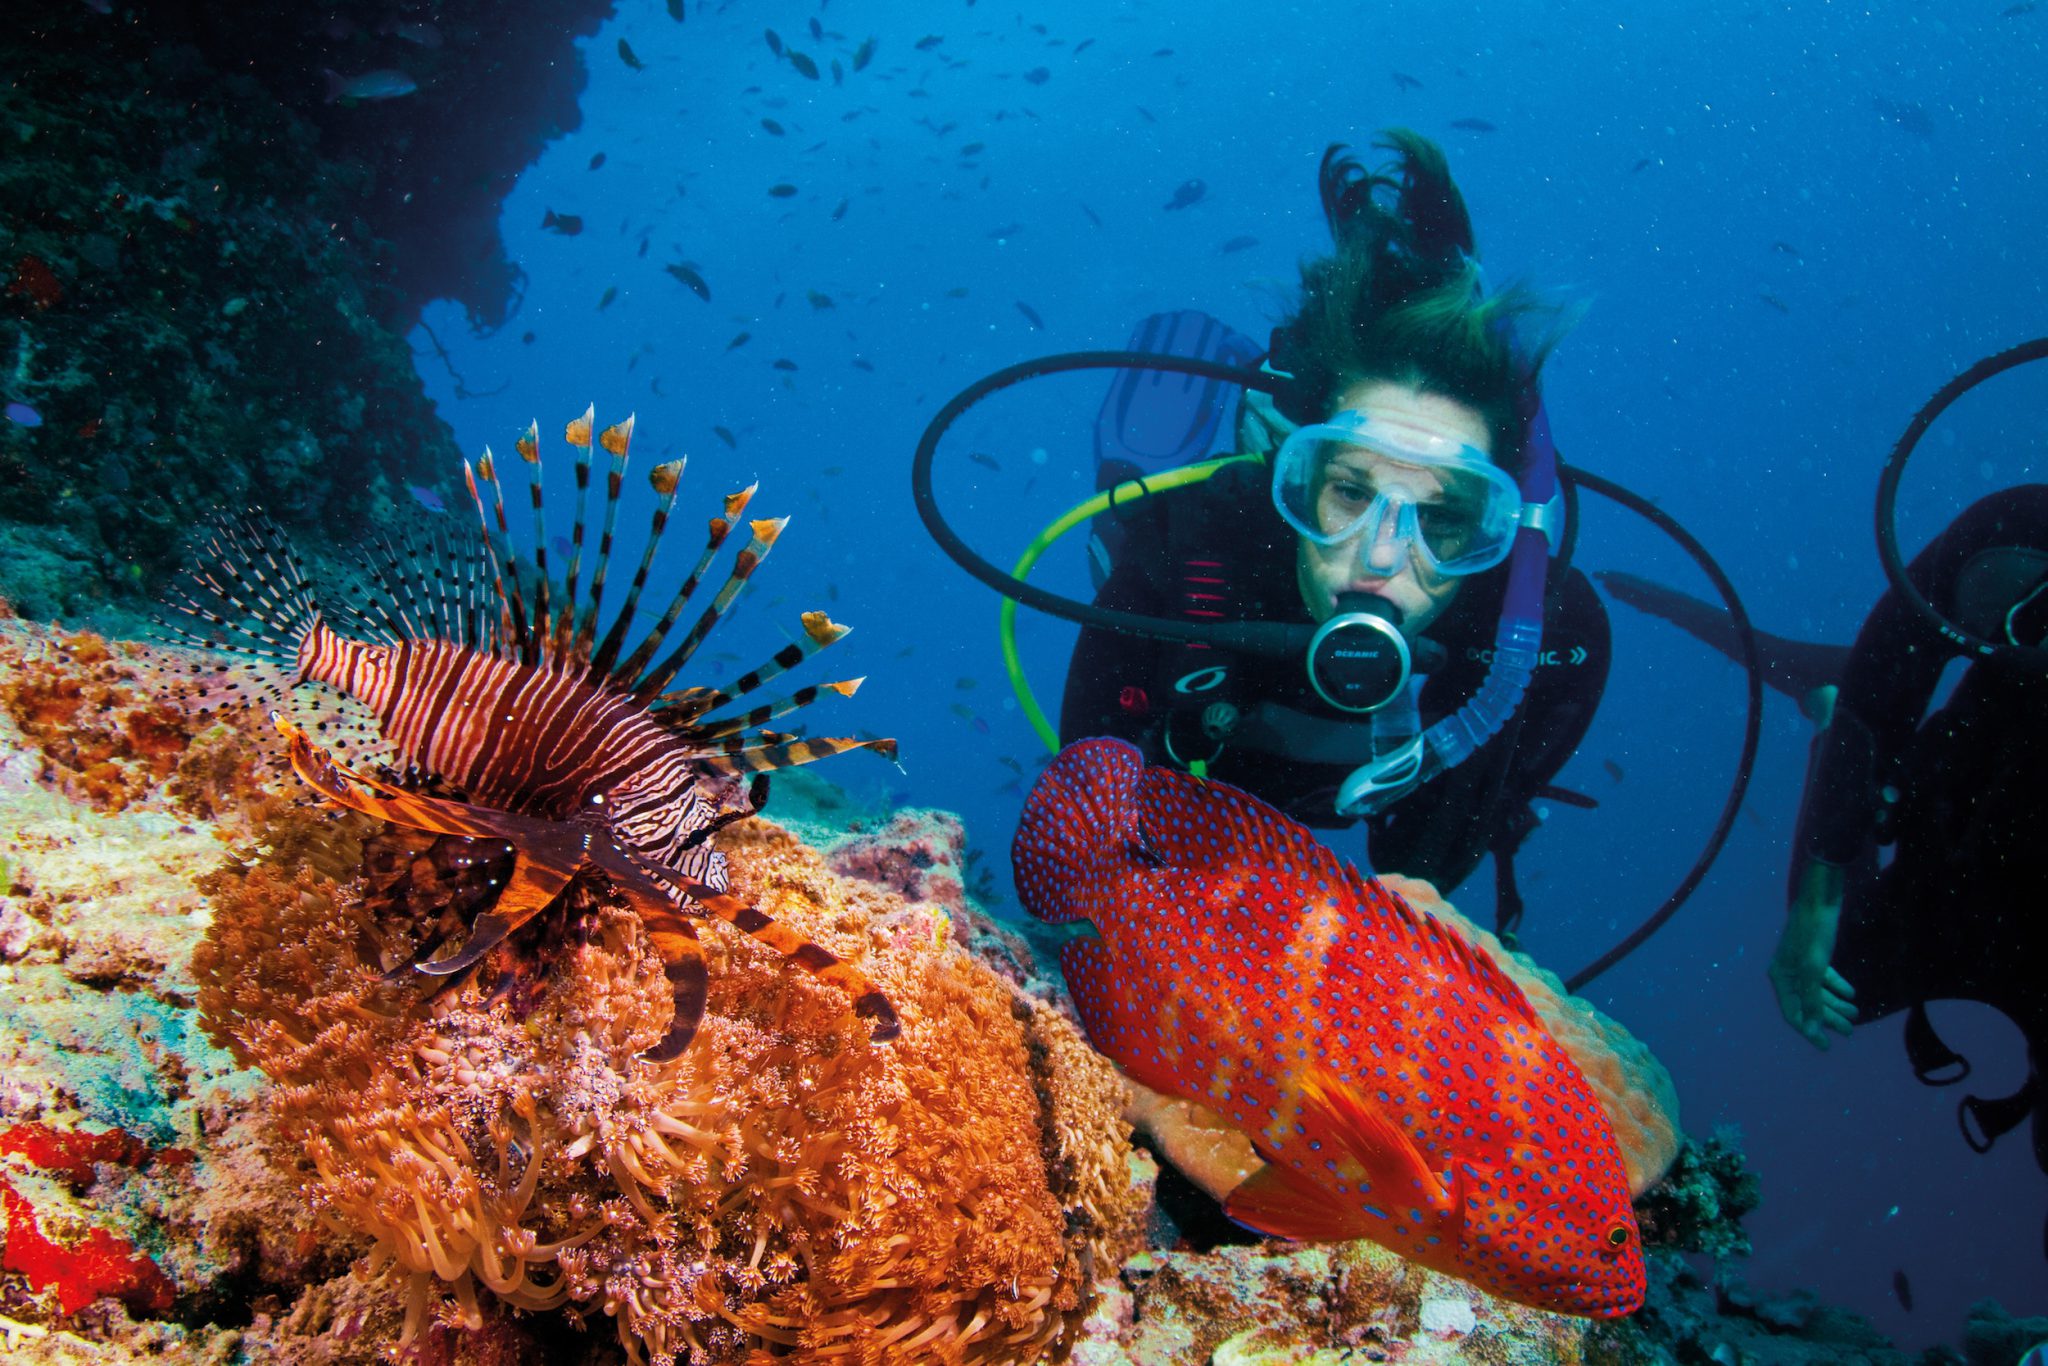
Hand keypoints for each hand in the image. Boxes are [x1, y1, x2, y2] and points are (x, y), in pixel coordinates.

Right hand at [1769, 864, 1856, 1048]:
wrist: (1821, 898)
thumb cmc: (1814, 932)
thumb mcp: (1814, 967)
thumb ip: (1811, 998)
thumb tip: (1811, 1026)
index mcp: (1781, 976)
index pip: (1793, 1012)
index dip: (1809, 1029)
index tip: (1826, 1046)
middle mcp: (1788, 972)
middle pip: (1808, 1003)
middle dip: (1828, 1018)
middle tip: (1849, 1031)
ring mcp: (1801, 964)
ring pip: (1818, 992)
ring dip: (1835, 1004)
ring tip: (1855, 1014)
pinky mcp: (1814, 954)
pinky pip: (1824, 978)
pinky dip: (1837, 987)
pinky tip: (1850, 994)